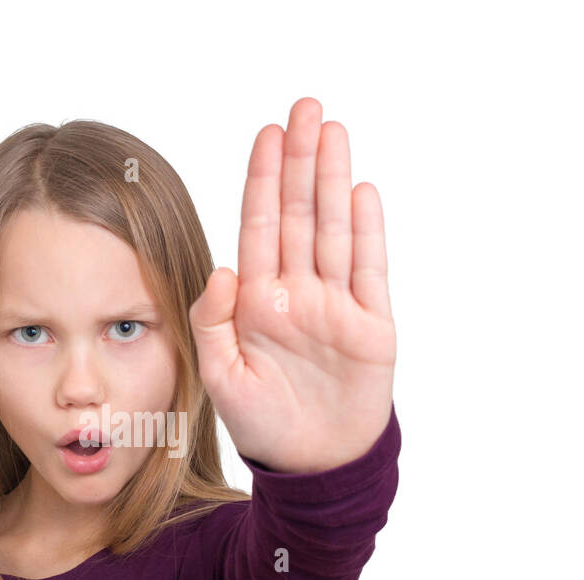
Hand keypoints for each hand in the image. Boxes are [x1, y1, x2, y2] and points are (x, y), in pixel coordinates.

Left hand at [189, 97, 395, 473]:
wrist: (314, 468)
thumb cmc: (262, 425)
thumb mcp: (221, 377)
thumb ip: (212, 323)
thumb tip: (222, 268)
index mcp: (257, 301)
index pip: (259, 227)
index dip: (263, 181)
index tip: (265, 135)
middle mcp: (296, 293)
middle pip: (300, 214)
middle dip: (299, 161)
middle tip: (303, 107)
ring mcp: (336, 305)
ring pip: (335, 230)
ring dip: (333, 180)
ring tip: (332, 131)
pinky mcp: (370, 325)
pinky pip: (370, 269)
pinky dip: (368, 230)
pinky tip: (362, 190)